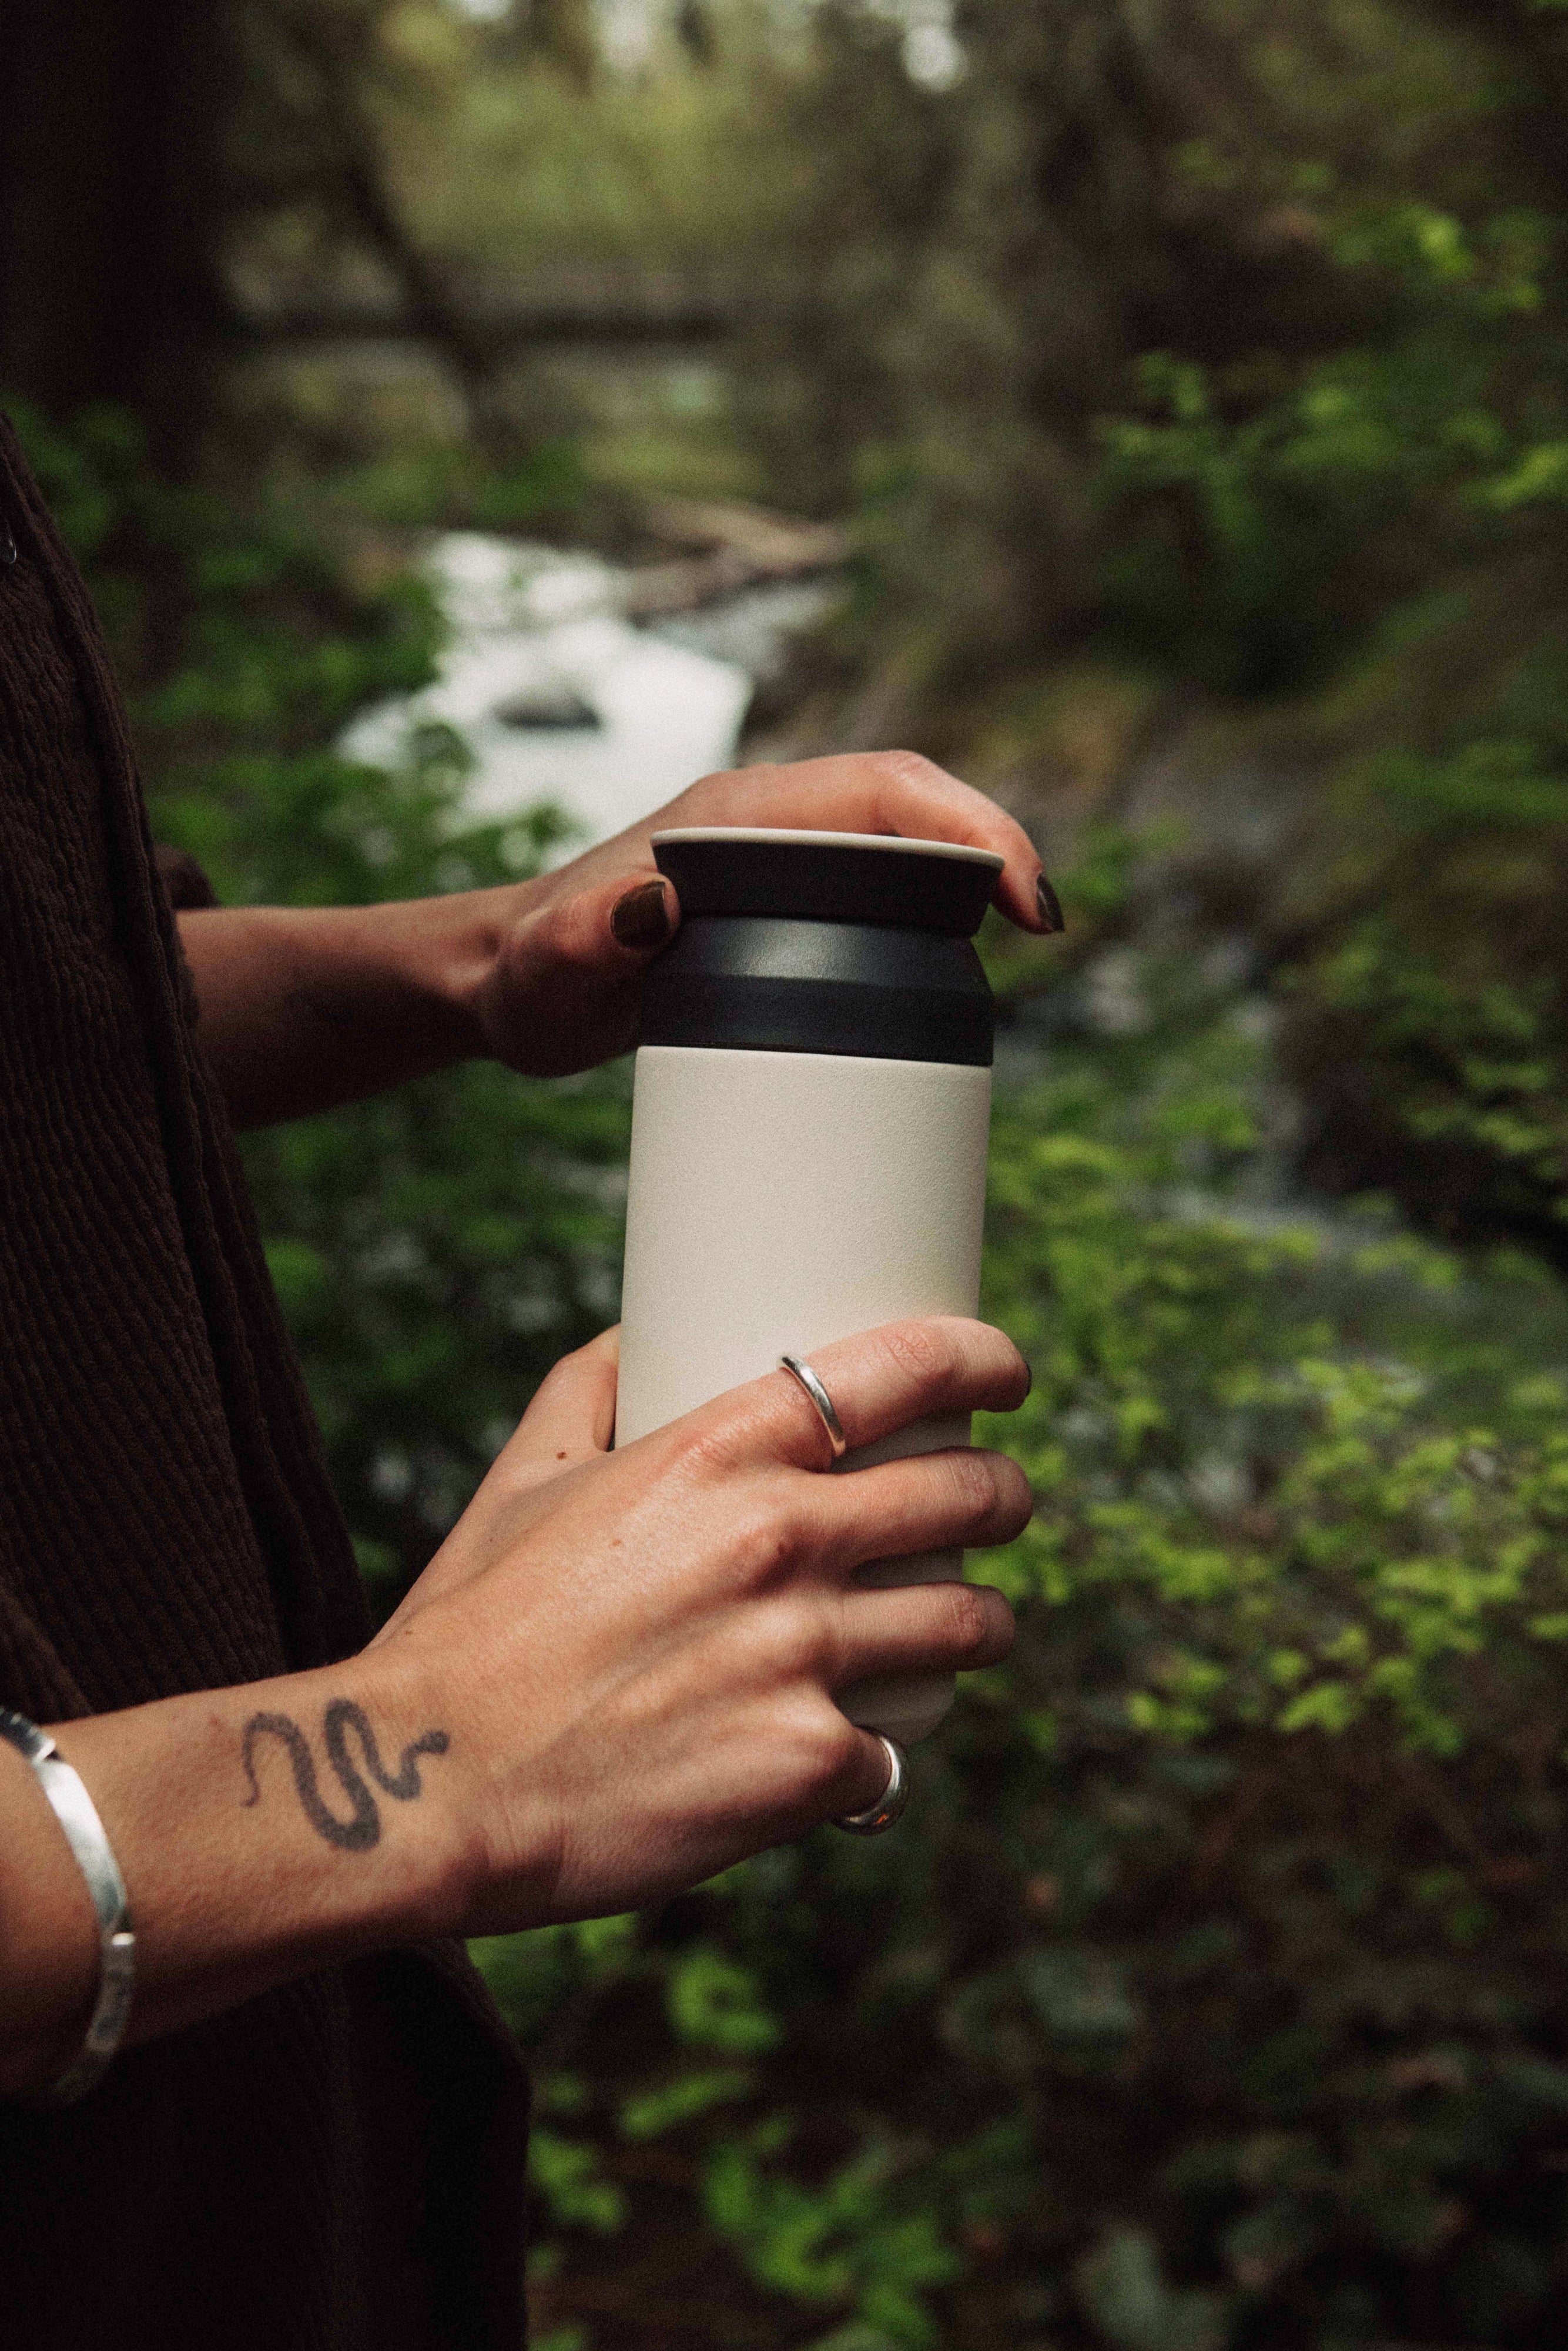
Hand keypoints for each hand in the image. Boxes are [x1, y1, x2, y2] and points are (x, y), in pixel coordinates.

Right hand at [375, 1314, 1031, 1926]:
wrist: (425, 1785)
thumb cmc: (469, 1630)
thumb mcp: (519, 1482)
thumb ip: (582, 1392)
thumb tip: (630, 1332)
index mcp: (716, 1452)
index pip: (902, 1368)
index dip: (982, 1357)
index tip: (1006, 1372)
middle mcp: (778, 1539)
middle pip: (966, 1493)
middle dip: (1003, 1495)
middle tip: (999, 1505)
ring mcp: (803, 1654)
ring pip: (966, 1623)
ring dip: (980, 1622)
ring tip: (966, 1627)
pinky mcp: (808, 1763)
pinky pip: (896, 1750)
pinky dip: (879, 1752)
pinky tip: (851, 1754)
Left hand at [469, 750, 1062, 1076]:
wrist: (506, 986)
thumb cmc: (529, 978)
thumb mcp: (548, 974)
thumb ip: (584, 940)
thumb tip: (652, 903)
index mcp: (733, 818)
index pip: (878, 790)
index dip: (965, 823)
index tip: (1018, 891)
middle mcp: (765, 821)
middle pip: (908, 803)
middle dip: (990, 842)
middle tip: (1044, 925)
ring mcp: (776, 856)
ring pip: (900, 838)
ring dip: (970, 869)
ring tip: (1027, 935)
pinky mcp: (780, 899)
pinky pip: (878, 881)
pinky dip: (934, 904)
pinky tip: (963, 956)